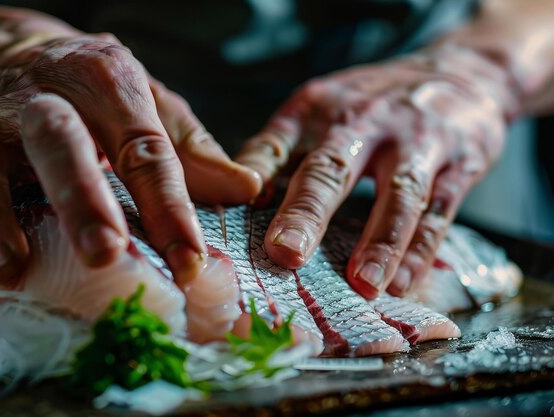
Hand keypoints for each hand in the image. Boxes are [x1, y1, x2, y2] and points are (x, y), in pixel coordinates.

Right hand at [0, 34, 260, 285]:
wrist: (20, 55)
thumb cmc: (99, 92)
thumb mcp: (152, 107)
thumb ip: (193, 150)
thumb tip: (247, 189)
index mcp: (111, 84)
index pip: (146, 149)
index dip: (169, 208)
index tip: (189, 261)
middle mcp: (51, 96)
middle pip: (64, 143)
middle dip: (83, 199)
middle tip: (106, 253)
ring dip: (2, 218)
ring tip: (16, 269)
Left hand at [236, 45, 513, 298]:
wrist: (462, 72)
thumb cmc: (374, 103)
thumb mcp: (323, 107)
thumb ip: (282, 148)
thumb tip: (243, 198)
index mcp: (319, 108)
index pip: (278, 143)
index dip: (254, 177)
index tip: (232, 214)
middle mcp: (365, 120)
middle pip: (333, 167)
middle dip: (308, 212)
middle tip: (285, 253)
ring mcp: (415, 141)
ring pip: (398, 193)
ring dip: (380, 241)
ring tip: (362, 283)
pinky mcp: (458, 164)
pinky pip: (438, 211)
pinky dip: (420, 250)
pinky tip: (403, 283)